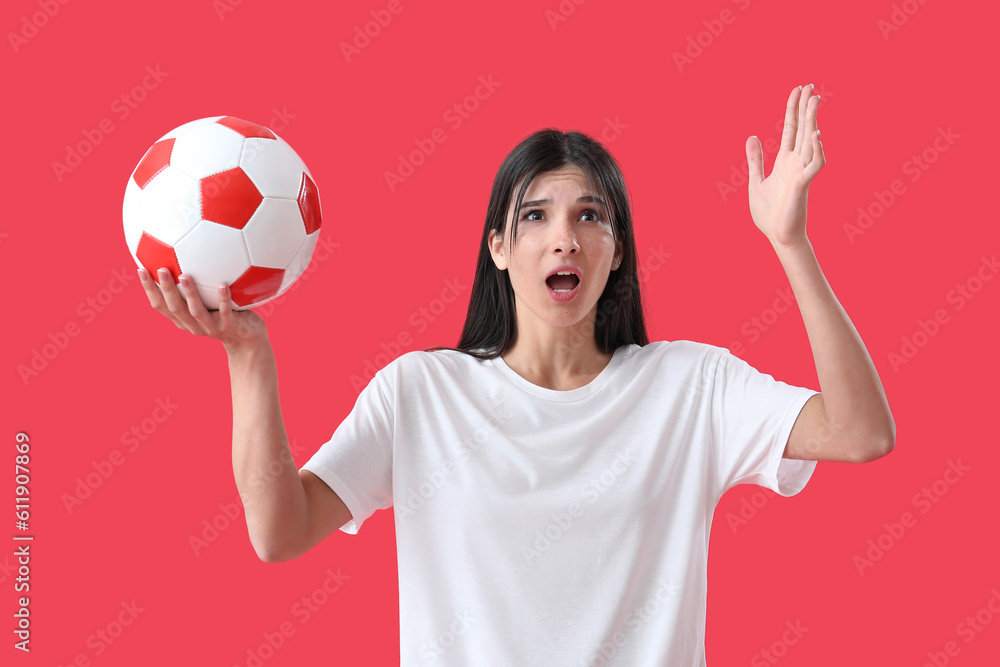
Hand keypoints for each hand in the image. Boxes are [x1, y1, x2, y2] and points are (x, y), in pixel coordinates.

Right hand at [138, 267, 268, 352]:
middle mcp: (194, 325)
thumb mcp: (205, 304)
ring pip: (197, 311)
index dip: (149, 290)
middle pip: (175, 308)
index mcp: (183, 320)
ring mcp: (211, 327)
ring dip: (190, 294)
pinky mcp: (230, 326)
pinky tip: (222, 284)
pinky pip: (226, 311)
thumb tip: (182, 257)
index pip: (160, 306)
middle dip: (166, 289)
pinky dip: (223, 298)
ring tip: (185, 276)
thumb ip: (193, 289)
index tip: (141, 270)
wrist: (247, 340)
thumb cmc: (224, 316)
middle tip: (161, 269)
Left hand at [745, 83, 826, 247]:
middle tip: (810, 86)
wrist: (777, 235)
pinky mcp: (803, 184)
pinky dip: (817, 150)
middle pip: (803, 128)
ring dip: (813, 120)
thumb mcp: (756, 182)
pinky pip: (814, 165)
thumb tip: (751, 137)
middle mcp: (795, 162)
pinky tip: (816, 135)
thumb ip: (755, 160)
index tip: (797, 90)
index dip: (793, 109)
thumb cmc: (769, 213)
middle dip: (805, 107)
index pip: (791, 128)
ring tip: (815, 100)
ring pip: (810, 141)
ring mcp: (801, 172)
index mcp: (784, 161)